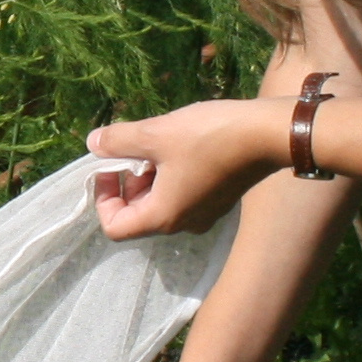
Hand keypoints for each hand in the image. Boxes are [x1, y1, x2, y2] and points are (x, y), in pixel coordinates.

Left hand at [84, 99, 282, 241]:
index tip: (111, 166)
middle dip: (128, 181)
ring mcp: (204, 214)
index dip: (103, 198)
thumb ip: (118, 142)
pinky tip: (183, 144)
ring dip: (151, 175)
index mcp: (162, 217)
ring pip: (162, 202)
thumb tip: (93, 144)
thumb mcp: (154, 134)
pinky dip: (173, 174)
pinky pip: (184, 194)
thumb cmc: (208, 137)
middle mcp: (183, 224)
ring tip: (160, 141)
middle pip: (138, 214)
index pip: (114, 227)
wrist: (268, 134)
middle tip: (135, 147)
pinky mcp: (220, 199)